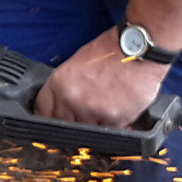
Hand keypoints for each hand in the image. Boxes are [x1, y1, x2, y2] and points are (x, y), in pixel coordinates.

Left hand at [36, 29, 168, 127]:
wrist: (138, 48)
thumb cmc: (110, 52)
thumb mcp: (76, 65)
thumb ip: (64, 88)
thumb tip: (58, 108)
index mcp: (59, 84)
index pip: (42, 112)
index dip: (49, 118)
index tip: (55, 121)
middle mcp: (72, 99)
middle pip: (62, 126)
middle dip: (72, 124)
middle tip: (85, 115)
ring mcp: (92, 110)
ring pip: (86, 132)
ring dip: (94, 126)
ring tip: (105, 108)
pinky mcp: (113, 119)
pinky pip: (109, 133)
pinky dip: (114, 127)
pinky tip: (118, 111)